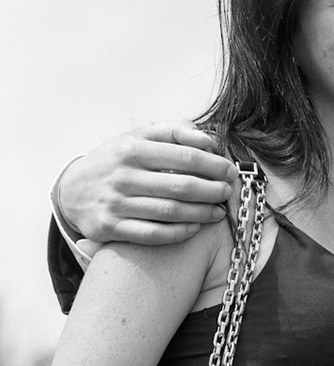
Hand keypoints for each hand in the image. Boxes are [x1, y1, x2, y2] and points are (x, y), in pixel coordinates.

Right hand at [57, 123, 234, 244]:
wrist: (72, 188)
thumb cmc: (115, 160)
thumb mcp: (138, 136)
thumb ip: (173, 132)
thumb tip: (207, 140)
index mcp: (133, 149)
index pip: (186, 157)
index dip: (215, 165)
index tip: (230, 170)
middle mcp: (123, 176)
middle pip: (182, 186)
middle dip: (213, 190)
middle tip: (227, 192)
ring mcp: (115, 203)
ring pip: (170, 211)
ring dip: (202, 212)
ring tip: (218, 211)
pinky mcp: (109, 228)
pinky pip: (152, 234)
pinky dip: (178, 232)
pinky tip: (195, 227)